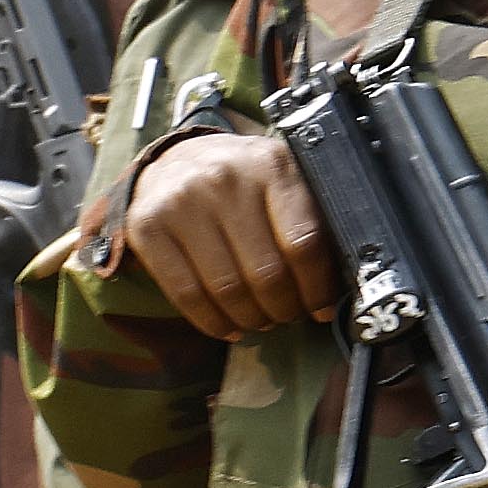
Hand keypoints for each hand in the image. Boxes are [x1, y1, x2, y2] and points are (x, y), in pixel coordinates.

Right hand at [124, 134, 336, 339]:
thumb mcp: (282, 182)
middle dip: (283, 309)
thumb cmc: (243, 182)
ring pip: (227, 290)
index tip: (320, 308)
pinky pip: (186, 295)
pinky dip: (213, 322)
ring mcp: (181, 202)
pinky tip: (229, 327)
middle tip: (287, 316)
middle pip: (266, 273)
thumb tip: (338, 289)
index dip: (317, 289)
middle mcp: (224, 178)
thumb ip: (310, 220)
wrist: (176, 160)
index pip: (303, 244)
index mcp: (270, 165)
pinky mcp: (148, 226)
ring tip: (260, 320)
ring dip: (250, 319)